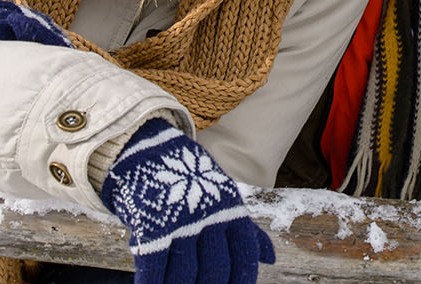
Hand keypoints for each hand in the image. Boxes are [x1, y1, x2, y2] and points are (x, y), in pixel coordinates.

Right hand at [101, 119, 274, 283]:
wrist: (150, 149)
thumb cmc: (191, 182)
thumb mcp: (225, 199)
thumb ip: (246, 231)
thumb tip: (270, 259)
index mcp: (231, 212)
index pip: (245, 255)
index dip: (241, 280)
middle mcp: (210, 218)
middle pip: (216, 269)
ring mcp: (181, 221)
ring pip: (185, 273)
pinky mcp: (152, 225)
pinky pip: (155, 266)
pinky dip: (152, 283)